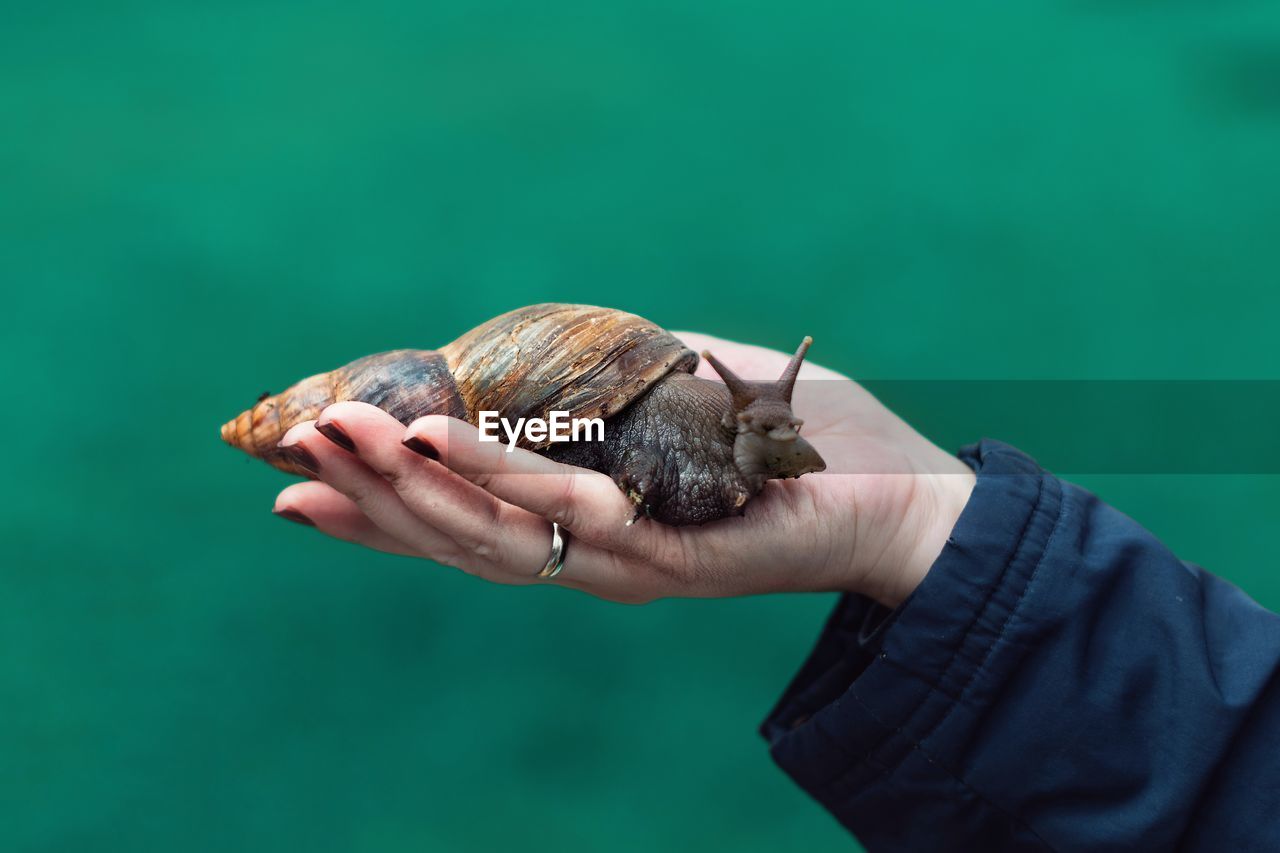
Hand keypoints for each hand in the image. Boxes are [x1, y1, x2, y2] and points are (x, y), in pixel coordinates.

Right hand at [273, 333, 974, 606]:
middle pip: (459, 536)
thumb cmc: (796, 444)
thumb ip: (605, 383)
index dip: (380, 510)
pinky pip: (567, 513)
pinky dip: (493, 472)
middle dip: (371, 493)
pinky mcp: (673, 552)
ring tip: (338, 432)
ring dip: (410, 481)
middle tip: (289, 448)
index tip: (292, 483)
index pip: (465, 524)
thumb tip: (527, 351)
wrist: (907, 500)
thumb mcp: (679, 395)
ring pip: (494, 533)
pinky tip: (436, 434)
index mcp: (586, 529)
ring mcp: (630, 563)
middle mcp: (594, 559)